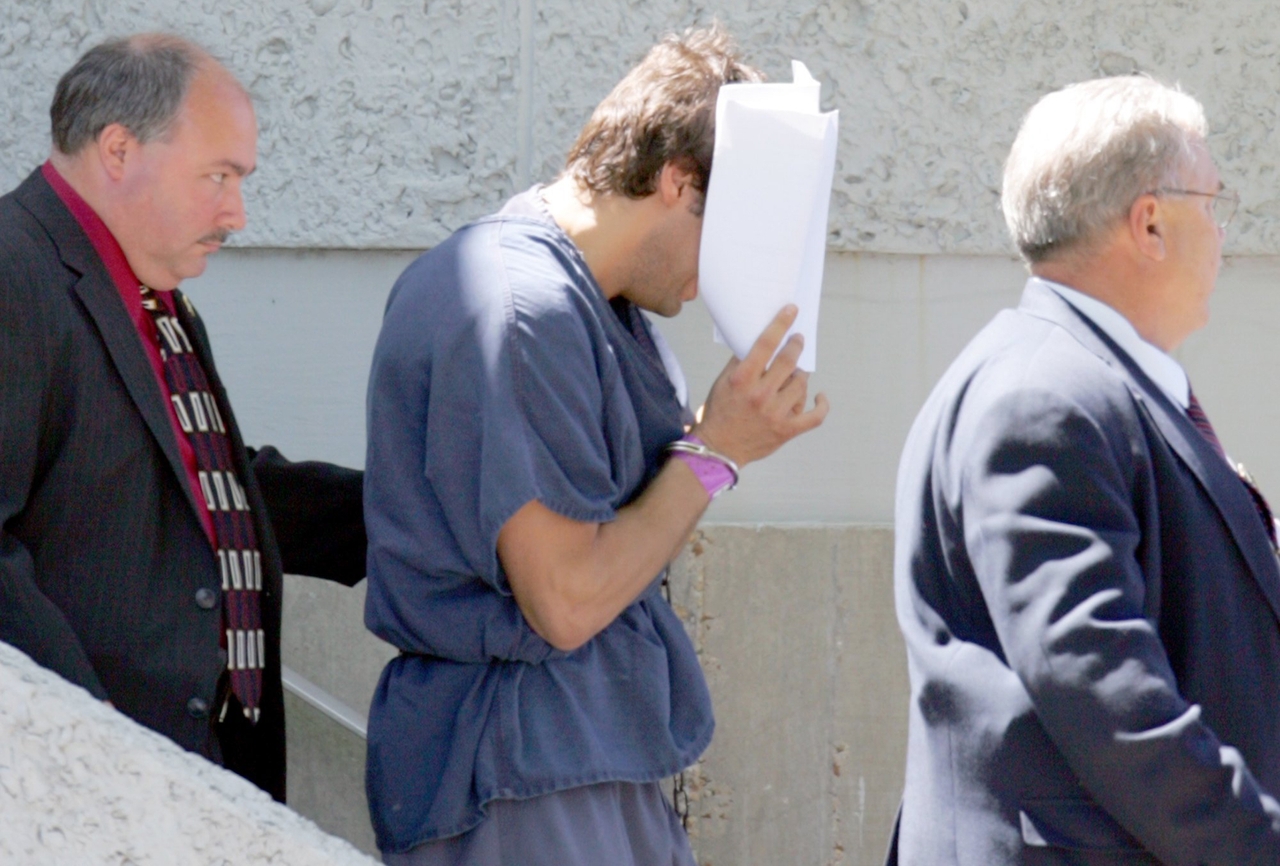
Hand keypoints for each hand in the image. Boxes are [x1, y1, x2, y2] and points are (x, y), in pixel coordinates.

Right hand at [692, 304, 828, 465]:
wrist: (719, 447)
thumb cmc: (720, 411)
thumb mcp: (723, 381)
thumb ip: (742, 362)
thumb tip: (764, 341)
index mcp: (742, 379)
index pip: (766, 344)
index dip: (781, 324)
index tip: (791, 311)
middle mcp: (760, 395)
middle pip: (789, 361)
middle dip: (796, 346)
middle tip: (798, 340)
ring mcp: (776, 414)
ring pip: (801, 384)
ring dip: (800, 375)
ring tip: (795, 374)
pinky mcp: (787, 430)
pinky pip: (815, 416)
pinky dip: (821, 405)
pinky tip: (820, 397)